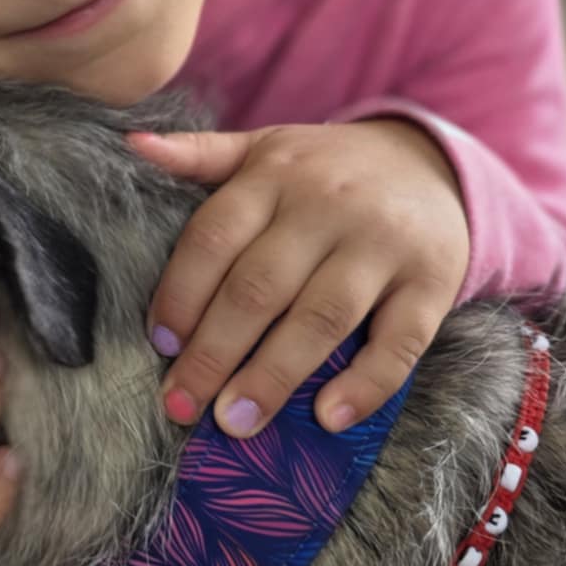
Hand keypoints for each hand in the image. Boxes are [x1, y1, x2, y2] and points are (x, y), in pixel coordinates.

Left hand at [129, 120, 469, 436]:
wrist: (432, 163)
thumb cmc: (325, 170)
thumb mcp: (265, 148)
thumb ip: (200, 154)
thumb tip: (132, 144)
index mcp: (275, 175)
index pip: (215, 237)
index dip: (182, 294)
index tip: (160, 345)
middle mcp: (328, 206)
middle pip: (260, 286)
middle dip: (214, 351)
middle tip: (183, 404)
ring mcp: (383, 245)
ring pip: (322, 317)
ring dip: (274, 375)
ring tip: (237, 421)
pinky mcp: (433, 282)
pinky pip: (400, 341)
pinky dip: (366, 383)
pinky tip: (328, 417)